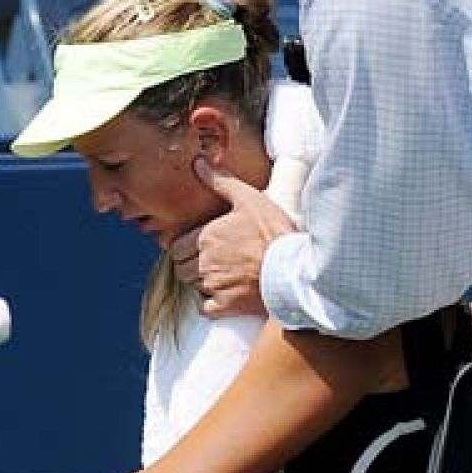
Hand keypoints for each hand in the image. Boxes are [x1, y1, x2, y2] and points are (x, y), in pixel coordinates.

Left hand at [169, 159, 295, 318]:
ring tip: (221, 274)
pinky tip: (224, 295)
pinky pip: (206, 309)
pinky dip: (211, 304)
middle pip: (181, 269)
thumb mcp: (249, 199)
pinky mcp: (227, 305)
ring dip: (201, 282)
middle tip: (210, 261)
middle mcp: (204, 263)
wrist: (296, 267)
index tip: (199, 247)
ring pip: (193, 287)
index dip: (185, 247)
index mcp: (205, 238)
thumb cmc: (274, 232)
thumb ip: (221, 182)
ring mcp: (215, 286)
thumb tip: (198, 163)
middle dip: (191, 265)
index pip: (175, 248)